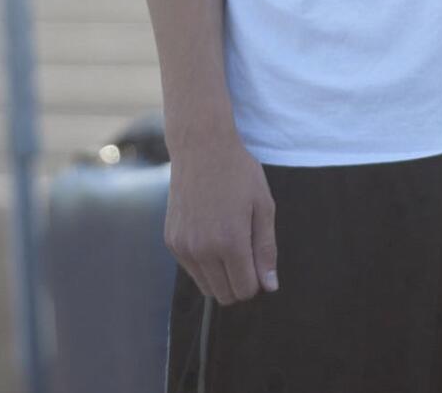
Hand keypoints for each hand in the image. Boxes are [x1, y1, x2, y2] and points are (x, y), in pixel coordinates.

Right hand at [165, 128, 278, 304]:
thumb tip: (270, 286)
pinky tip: (210, 234)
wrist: (201, 146)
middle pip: (224, 295)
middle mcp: (203, 250)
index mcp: (230, 242)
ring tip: (228, 242)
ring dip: (220, 276)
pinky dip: (203, 262)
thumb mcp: (263, 205)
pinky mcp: (171, 241)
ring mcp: (183, 247)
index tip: (258, 260)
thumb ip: (267, 249)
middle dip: (239, 282)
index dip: (256, 281)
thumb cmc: (238, 172)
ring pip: (206, 287)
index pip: (245, 290)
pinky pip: (191, 270)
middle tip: (245, 251)